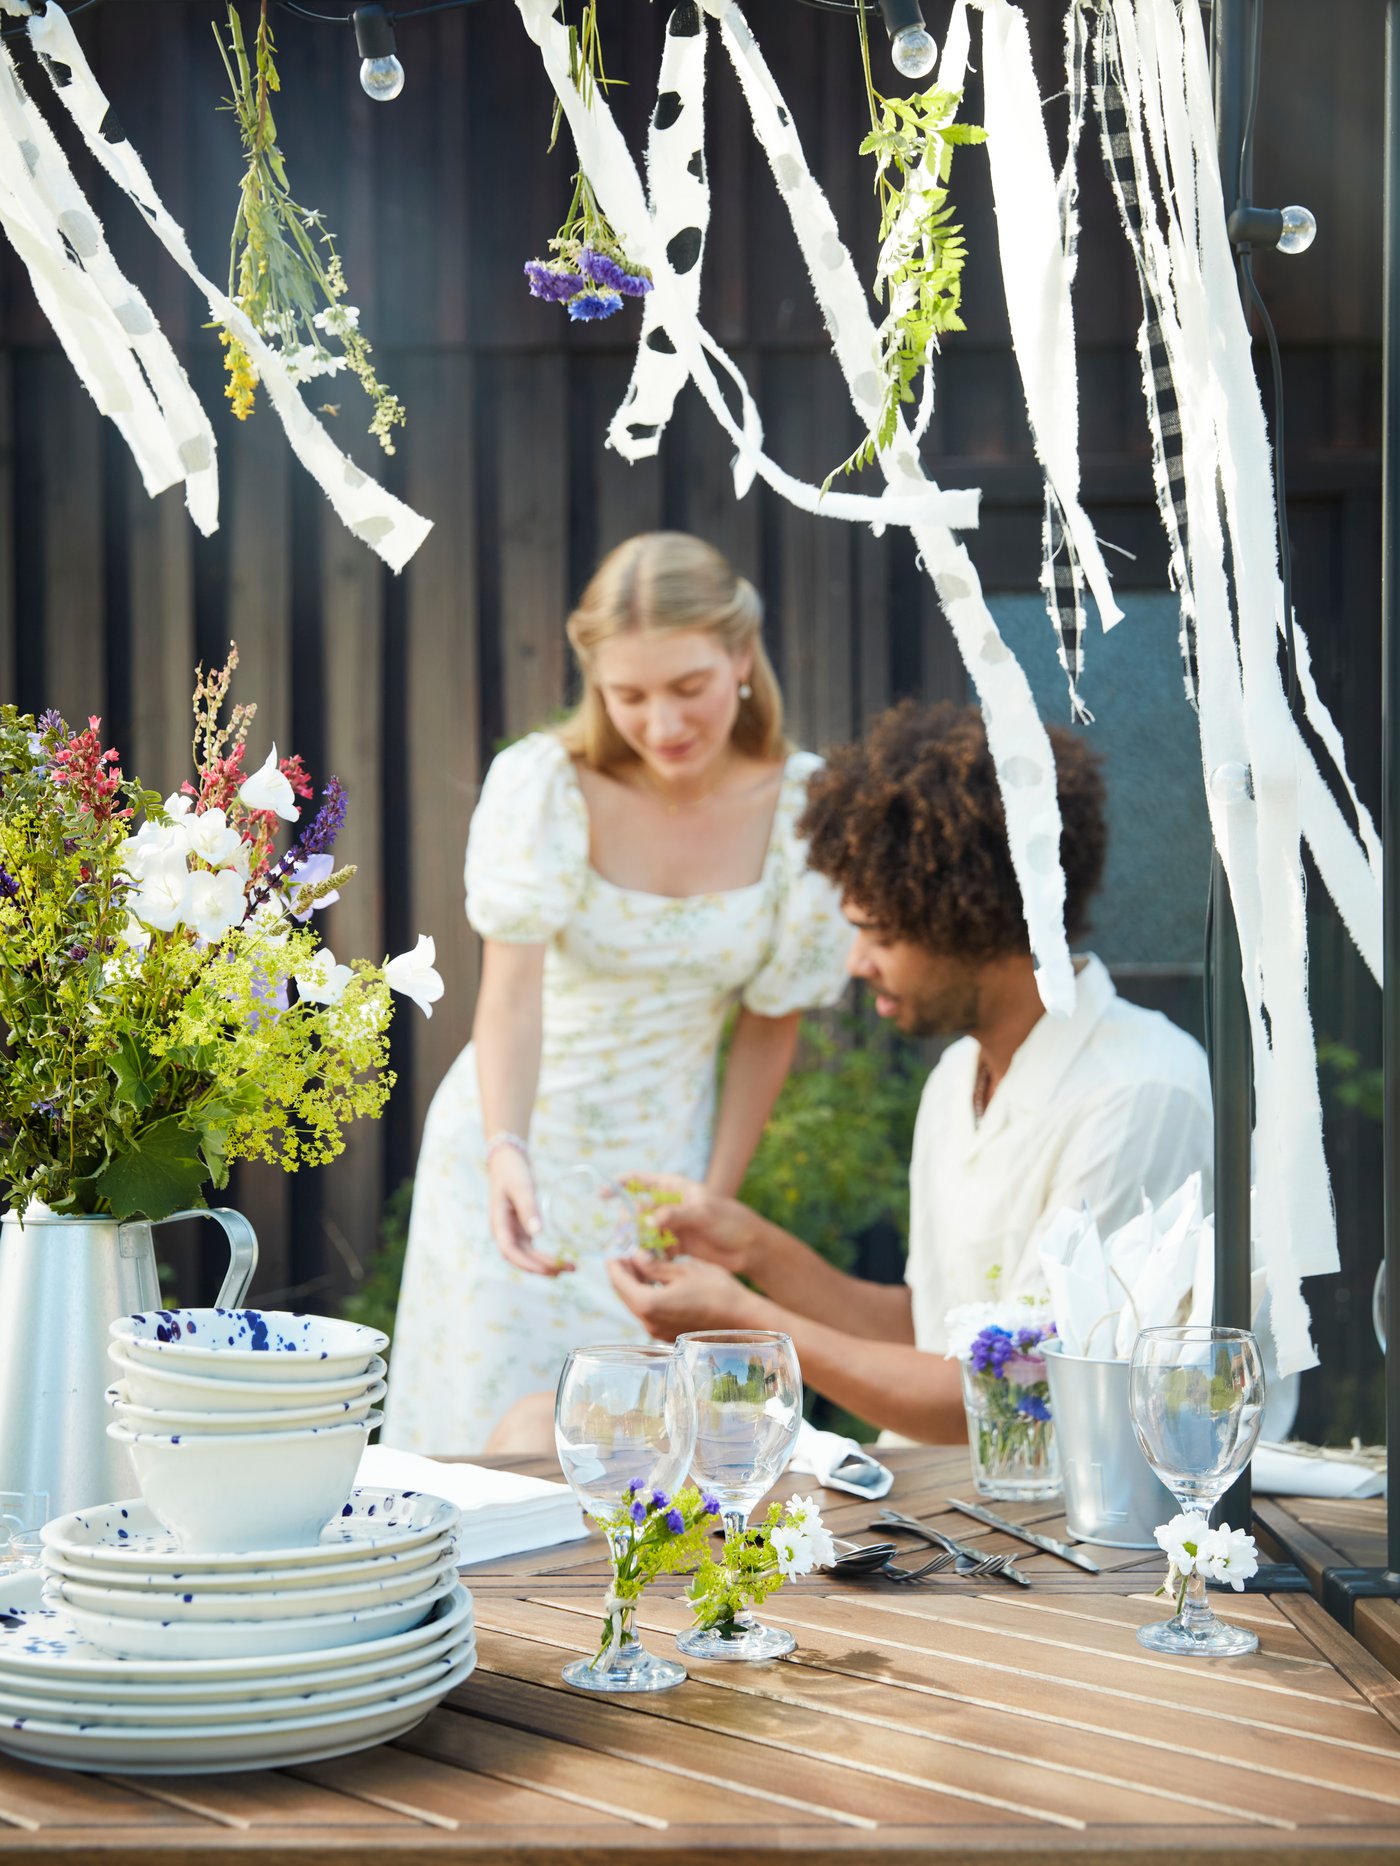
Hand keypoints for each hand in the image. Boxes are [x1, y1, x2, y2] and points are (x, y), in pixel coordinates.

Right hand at [487, 1147, 570, 1276]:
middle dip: (542, 1267)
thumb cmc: (512, 1172)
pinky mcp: (521, 1229)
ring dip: (545, 1264)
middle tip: (566, 1269)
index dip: (526, 1263)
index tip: (547, 1269)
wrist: (507, 1161)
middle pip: (520, 1257)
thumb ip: (528, 1210)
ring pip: (527, 1255)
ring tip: (568, 1267)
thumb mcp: (521, 1188)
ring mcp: (512, 1231)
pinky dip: (544, 1256)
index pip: (509, 1251)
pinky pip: (532, 1248)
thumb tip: (538, 1234)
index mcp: (498, 1224)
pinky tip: (560, 1259)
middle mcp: (503, 1232)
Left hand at [606, 1253, 760, 1339]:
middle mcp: (648, 1322)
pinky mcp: (666, 1334)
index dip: (614, 1262)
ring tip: (639, 1263)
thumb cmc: (717, 1290)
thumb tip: (636, 1257)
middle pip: (623, 1294)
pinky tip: (654, 1281)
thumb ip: (655, 1265)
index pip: (619, 1280)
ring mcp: (656, 1331)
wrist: (741, 1319)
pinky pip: (648, 1312)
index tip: (613, 1247)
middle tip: (624, 1252)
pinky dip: (645, 1295)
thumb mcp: (684, 1269)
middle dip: (622, 1272)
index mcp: (648, 1303)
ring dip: (633, 1284)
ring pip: (635, 1303)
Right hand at [623, 1173, 761, 1276]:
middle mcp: (669, 1206)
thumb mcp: (704, 1214)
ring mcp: (671, 1226)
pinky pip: (654, 1248)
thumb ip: (676, 1215)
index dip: (620, 1184)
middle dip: (626, 1221)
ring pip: (643, 1231)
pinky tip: (644, 1263)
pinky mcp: (675, 1245)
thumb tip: (649, 1220)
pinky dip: (647, 1254)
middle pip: (637, 1209)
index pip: (641, 1180)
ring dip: (635, 1240)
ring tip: (629, 1252)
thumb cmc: (730, 1221)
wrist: (749, 1248)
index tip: (603, 1193)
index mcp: (674, 1188)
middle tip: (621, 1235)